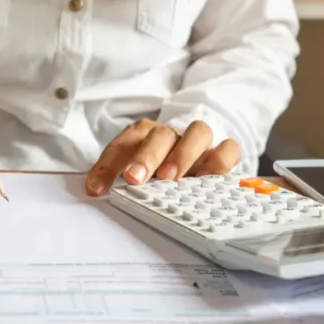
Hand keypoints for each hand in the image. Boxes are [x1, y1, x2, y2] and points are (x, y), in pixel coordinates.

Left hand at [85, 119, 240, 195]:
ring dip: (183, 154)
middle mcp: (171, 134)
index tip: (96, 189)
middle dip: (146, 156)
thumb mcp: (130, 172)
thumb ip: (114, 178)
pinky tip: (207, 178)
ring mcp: (197, 142)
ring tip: (171, 178)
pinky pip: (229, 147)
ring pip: (198, 132)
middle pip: (160, 134)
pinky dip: (220, 160)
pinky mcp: (221, 152)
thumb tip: (94, 191)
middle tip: (134, 178)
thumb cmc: (155, 168)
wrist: (190, 155)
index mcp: (142, 135)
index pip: (122, 145)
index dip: (107, 166)